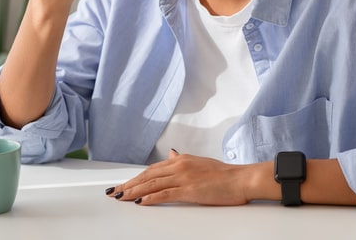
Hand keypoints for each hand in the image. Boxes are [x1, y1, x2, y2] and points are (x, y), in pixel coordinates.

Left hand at [106, 150, 252, 205]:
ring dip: (134, 190)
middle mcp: (179, 166)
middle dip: (129, 183)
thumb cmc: (224, 174)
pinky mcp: (189, 190)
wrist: (241, 179)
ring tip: (121, 196)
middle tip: (114, 191)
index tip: (123, 184)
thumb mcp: (199, 162)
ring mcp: (183, 177)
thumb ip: (182, 160)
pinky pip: (164, 194)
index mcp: (181, 160)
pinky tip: (139, 202)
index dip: (135, 177)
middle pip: (147, 176)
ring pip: (152, 184)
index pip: (152, 169)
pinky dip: (149, 198)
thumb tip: (171, 153)